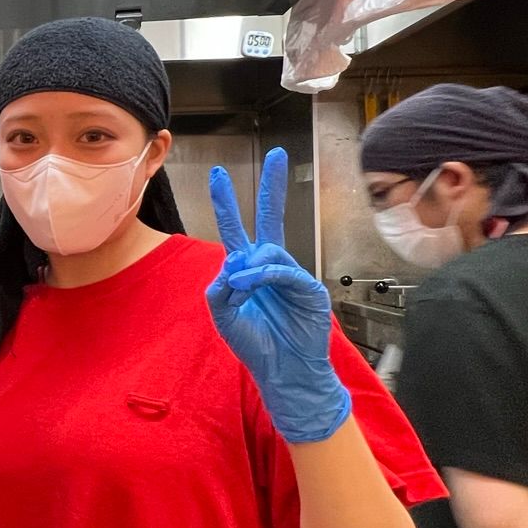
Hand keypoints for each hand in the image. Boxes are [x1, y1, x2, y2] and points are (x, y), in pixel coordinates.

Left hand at [205, 148, 350, 444]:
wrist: (283, 373)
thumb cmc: (256, 345)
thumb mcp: (223, 315)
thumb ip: (218, 288)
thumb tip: (233, 263)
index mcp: (249, 270)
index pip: (237, 229)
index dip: (227, 202)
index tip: (219, 174)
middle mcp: (271, 267)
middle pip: (270, 219)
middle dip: (272, 187)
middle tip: (277, 154)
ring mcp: (292, 275)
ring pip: (268, 250)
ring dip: (248, 267)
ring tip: (241, 289)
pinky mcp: (308, 288)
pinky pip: (283, 270)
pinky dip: (262, 276)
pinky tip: (248, 285)